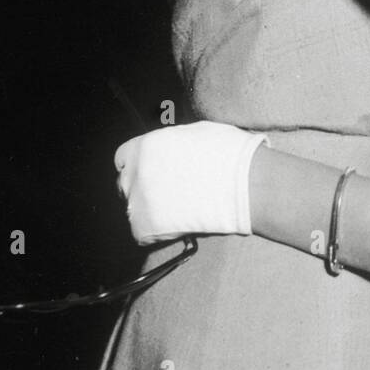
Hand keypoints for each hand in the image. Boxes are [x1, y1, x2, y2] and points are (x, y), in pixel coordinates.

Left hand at [115, 122, 269, 245]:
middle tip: (166, 196)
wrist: (246, 184)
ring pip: (132, 210)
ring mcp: (138, 199)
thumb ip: (172, 143)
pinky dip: (156, 235)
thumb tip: (171, 152)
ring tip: (178, 212)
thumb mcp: (196, 134)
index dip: (137, 167)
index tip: (148, 175)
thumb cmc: (230, 155)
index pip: (123, 158)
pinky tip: (178, 226)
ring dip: (150, 212)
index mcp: (146, 145)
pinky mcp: (144, 226)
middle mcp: (136, 170)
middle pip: (125, 184)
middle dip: (142, 190)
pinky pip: (141, 234)